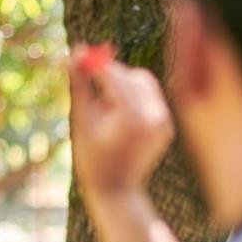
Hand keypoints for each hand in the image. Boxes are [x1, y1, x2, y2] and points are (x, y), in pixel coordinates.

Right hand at [69, 43, 174, 198]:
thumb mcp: (81, 120)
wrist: (116, 190)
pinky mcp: (167, 125)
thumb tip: (75, 51)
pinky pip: (151, 97)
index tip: (78, 59)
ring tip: (107, 109)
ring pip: (143, 82)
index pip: (113, 75)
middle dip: (110, 75)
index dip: (94, 64)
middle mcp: (153, 115)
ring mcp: (163, 121)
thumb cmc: (91, 158)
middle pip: (130, 75)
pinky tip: (120, 118)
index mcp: (131, 116)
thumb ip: (80, 84)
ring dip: (123, 84)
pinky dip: (135, 97)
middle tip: (90, 81)